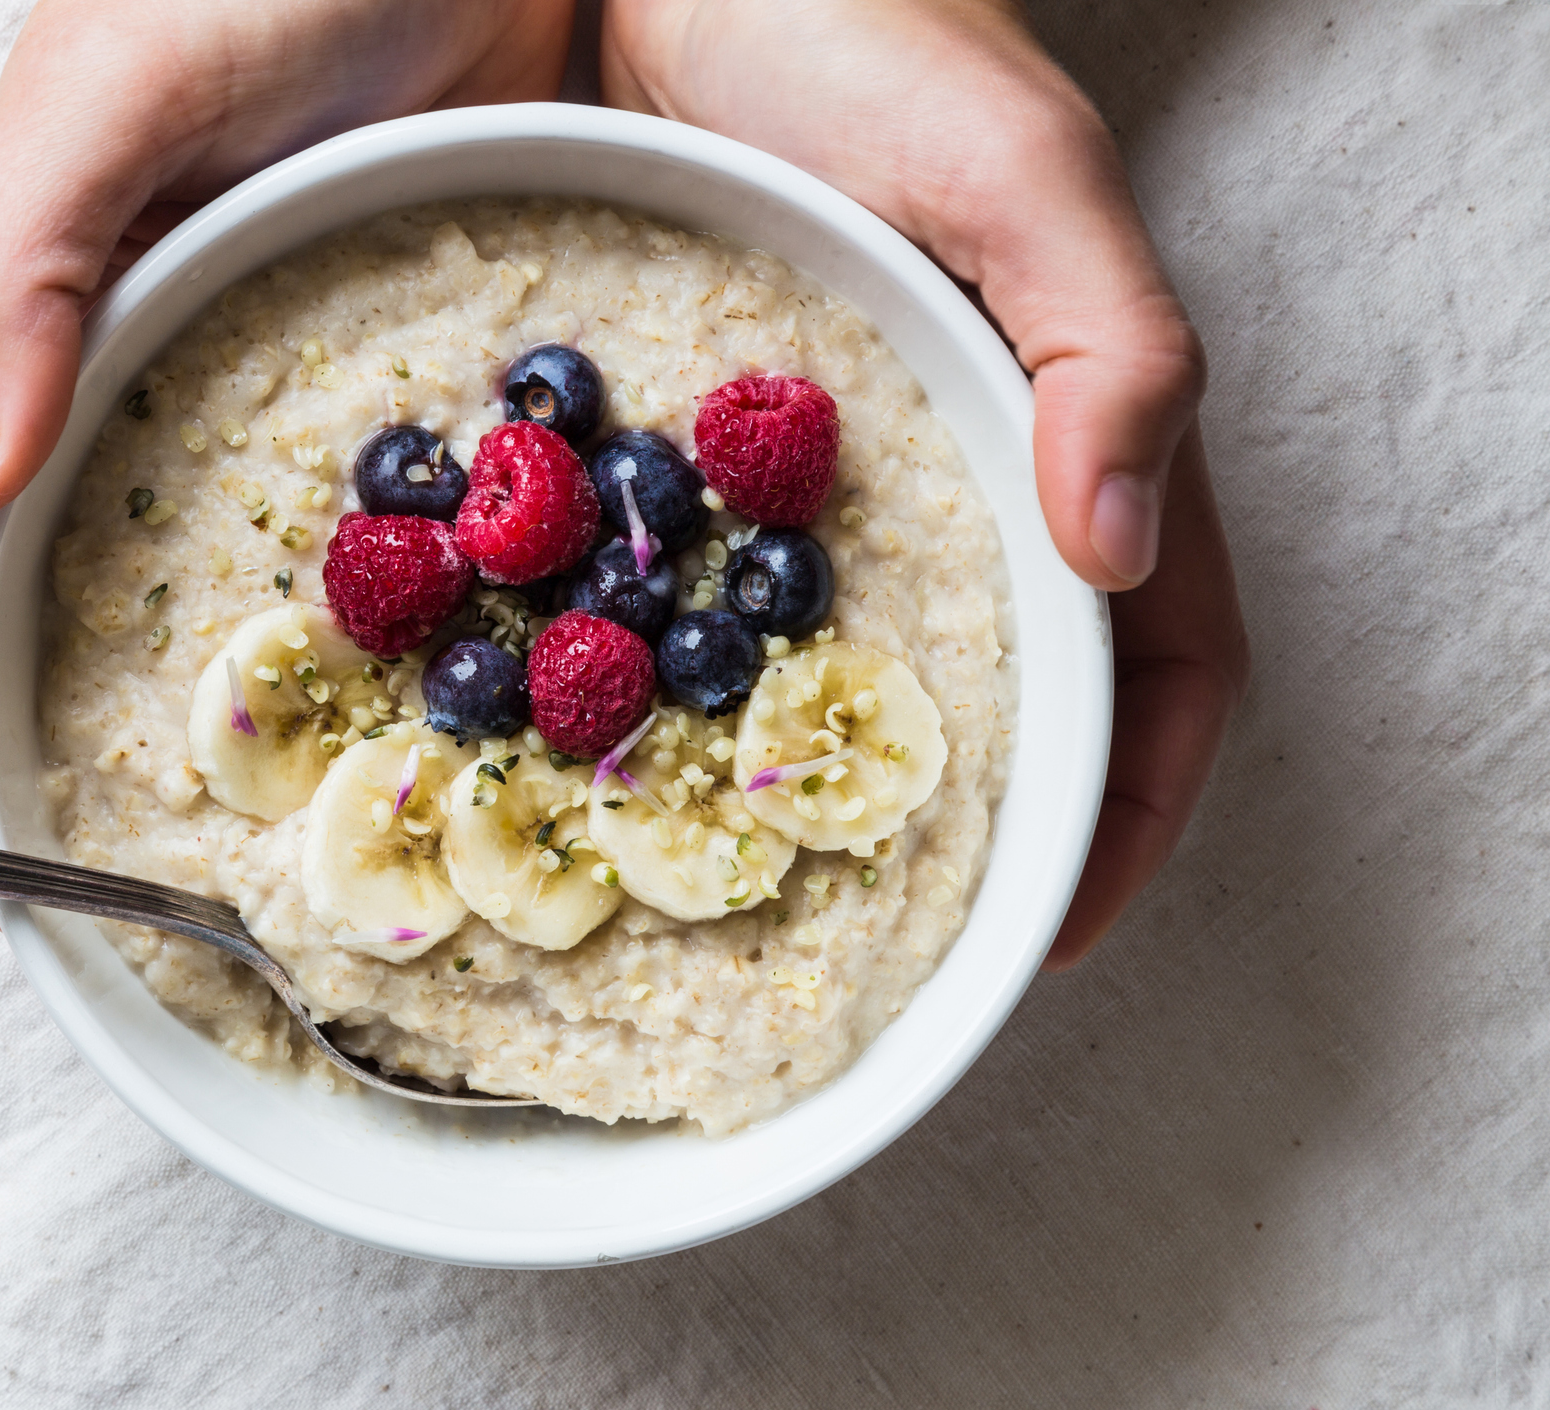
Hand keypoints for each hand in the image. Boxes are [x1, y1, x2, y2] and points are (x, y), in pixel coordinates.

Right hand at [0, 0, 575, 840]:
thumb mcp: (116, 85)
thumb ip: (17, 263)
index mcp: (13, 312)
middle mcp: (110, 371)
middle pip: (21, 593)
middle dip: (20, 741)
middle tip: (71, 894)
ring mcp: (233, 385)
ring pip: (158, 580)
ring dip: (158, 713)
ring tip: (210, 850)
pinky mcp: (356, 383)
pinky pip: (323, 540)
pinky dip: (324, 640)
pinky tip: (378, 716)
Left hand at [601, 0, 1249, 965]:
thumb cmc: (877, 32)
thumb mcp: (1024, 177)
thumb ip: (1111, 346)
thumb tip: (1122, 562)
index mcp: (1076, 432)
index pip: (1163, 665)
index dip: (1131, 808)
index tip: (1051, 928)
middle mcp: (964, 474)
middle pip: (1011, 698)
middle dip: (974, 836)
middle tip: (885, 952)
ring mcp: (836, 469)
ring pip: (858, 661)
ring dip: (825, 775)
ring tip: (744, 881)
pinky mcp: (714, 446)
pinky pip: (706, 589)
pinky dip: (684, 678)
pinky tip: (614, 734)